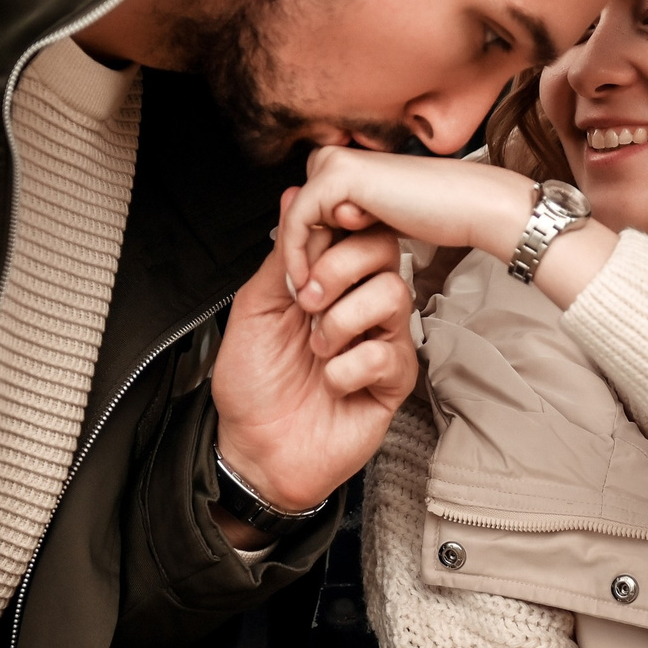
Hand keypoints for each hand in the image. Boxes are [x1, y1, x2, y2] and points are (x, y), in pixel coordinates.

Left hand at [209, 191, 419, 528]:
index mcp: (330, 281)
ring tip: (315, 350)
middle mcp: (361, 304)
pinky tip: (331, 383)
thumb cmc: (252, 384)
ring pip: (392, 294)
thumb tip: (292, 198)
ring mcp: (382, 340)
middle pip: (384, 250)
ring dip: (341, 321)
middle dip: (338, 271)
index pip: (355, 229)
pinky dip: (347, 368)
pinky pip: (388, 353)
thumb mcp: (254, 309)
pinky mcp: (394, 380)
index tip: (305, 252)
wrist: (256, 450)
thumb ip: (280, 255)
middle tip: (305, 303)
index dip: (334, 231)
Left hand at [279, 147, 617, 312]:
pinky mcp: (339, 176)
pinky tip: (312, 284)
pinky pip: (297, 222)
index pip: (301, 213)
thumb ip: (347, 225)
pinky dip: (298, 257)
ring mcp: (334, 164)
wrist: (470, 205)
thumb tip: (309, 238)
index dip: (300, 252)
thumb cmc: (436, 212)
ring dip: (297, 262)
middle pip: (292, 215)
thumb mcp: (378, 223)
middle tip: (303, 297)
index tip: (304, 290)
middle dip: (296, 258)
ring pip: (291, 220)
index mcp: (344, 167)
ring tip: (307, 297)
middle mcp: (335, 159)